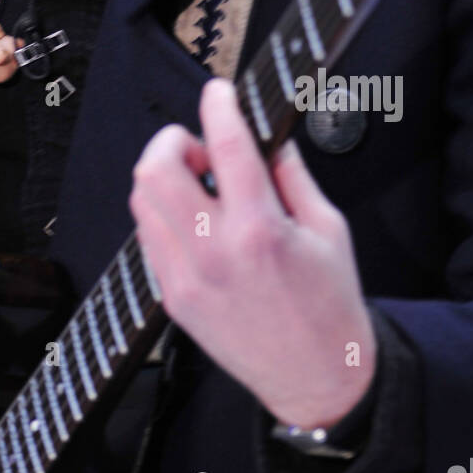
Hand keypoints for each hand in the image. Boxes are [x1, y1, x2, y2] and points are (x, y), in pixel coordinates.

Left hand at [128, 78, 376, 429]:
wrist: (317, 380)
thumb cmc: (329, 308)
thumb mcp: (329, 229)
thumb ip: (292, 175)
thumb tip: (268, 138)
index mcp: (260, 229)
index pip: (225, 144)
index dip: (218, 105)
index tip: (219, 92)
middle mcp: (214, 251)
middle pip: (156, 168)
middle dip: (174, 141)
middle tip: (203, 150)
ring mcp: (186, 277)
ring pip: (142, 200)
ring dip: (165, 177)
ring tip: (200, 186)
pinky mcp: (173, 297)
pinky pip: (148, 237)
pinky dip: (163, 214)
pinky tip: (194, 220)